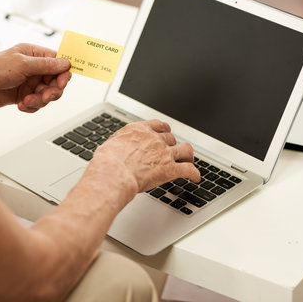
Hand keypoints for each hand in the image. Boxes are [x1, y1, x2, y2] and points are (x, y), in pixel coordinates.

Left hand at [0, 43, 71, 111]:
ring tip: (28, 101)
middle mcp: (33, 68)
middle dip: (52, 91)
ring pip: (47, 94)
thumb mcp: (22, 64)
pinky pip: (37, 103)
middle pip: (55, 81)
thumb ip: (46, 65)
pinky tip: (22, 105)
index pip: (57, 62)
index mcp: (33, 54)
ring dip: (40, 100)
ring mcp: (29, 82)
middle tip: (46, 97)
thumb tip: (65, 63)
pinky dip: (32, 106)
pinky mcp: (24, 95)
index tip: (62, 82)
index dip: (63, 72)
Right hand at [85, 120, 199, 195]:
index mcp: (138, 131)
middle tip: (172, 153)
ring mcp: (163, 153)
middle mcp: (153, 139)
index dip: (163, 130)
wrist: (112, 174)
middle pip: (171, 138)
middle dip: (172, 146)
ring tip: (189, 161)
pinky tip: (196, 178)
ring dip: (188, 156)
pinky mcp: (169, 169)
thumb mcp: (109, 146)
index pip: (157, 125)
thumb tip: (114, 149)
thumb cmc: (106, 163)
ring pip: (185, 149)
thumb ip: (118, 145)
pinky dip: (195, 174)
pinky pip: (189, 169)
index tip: (165, 133)